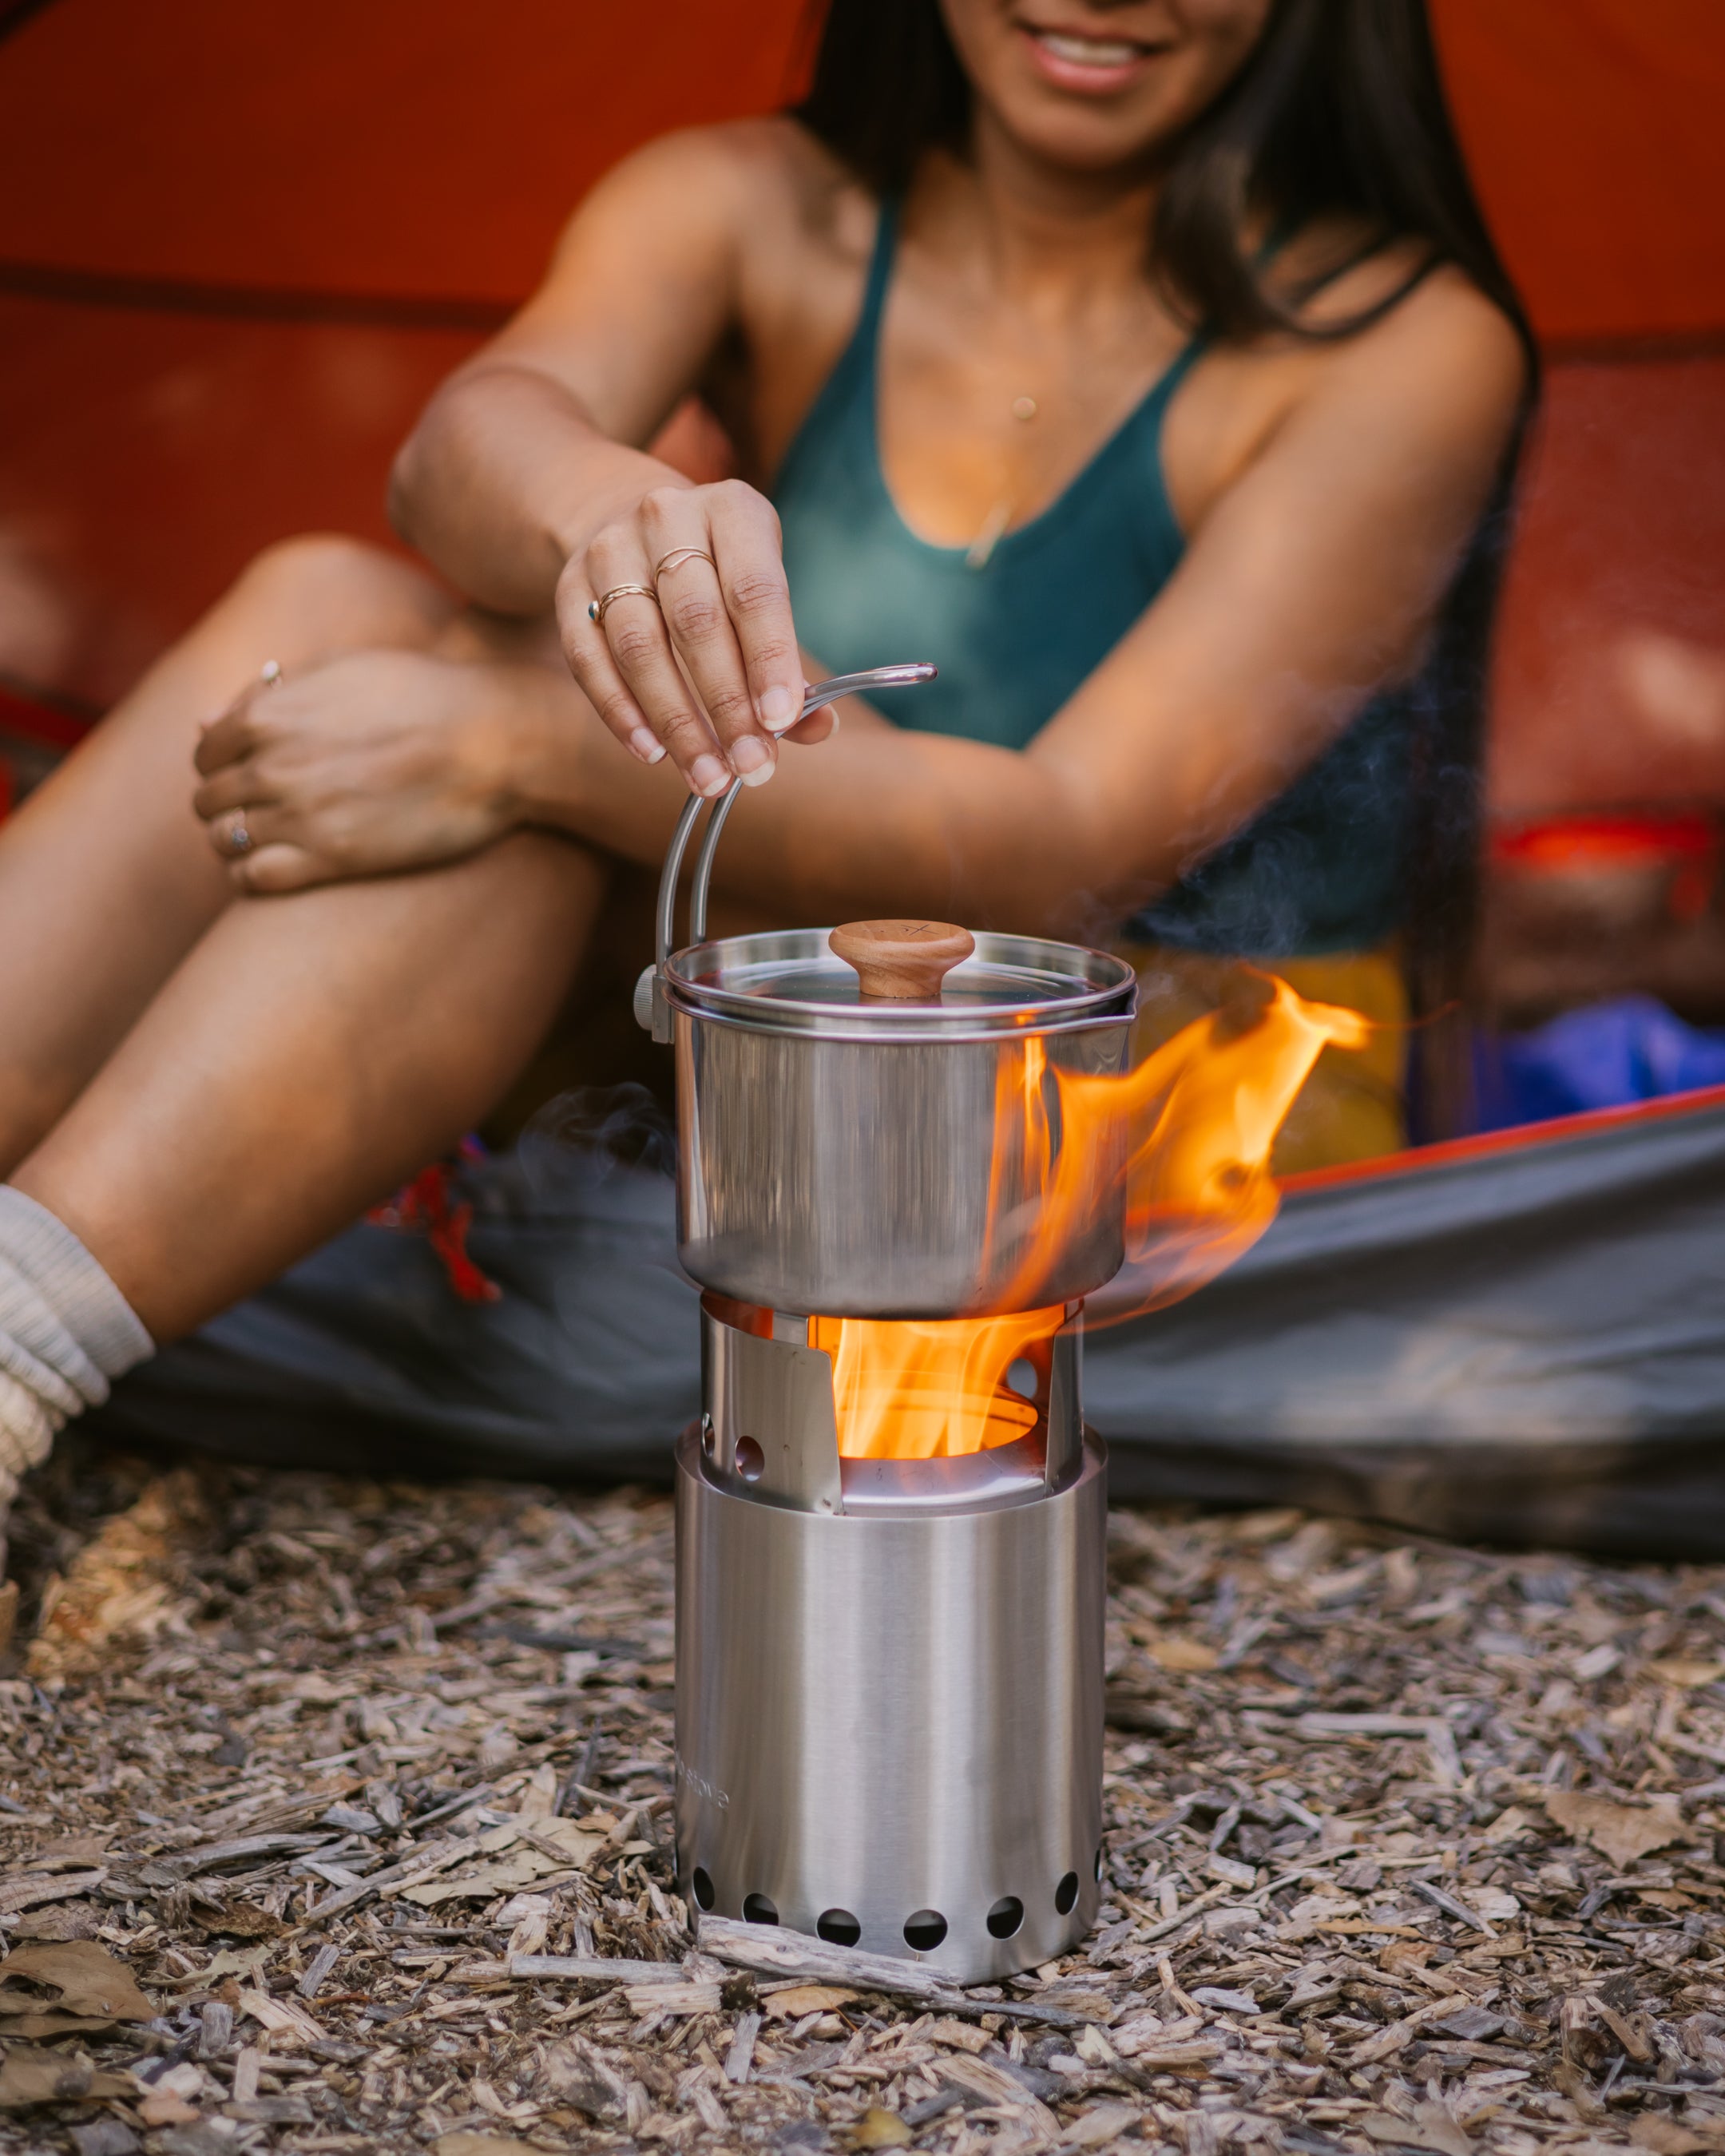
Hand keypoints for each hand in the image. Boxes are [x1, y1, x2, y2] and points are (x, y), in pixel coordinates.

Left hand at [192, 651, 520, 892]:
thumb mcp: (337, 673)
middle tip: (266, 811)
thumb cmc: (422, 696)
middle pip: (208, 800)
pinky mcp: (331, 859)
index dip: (222, 765)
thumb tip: (204, 721)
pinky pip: (254, 878)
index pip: (205, 753)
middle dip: (228, 805)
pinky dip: (250, 877)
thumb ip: (266, 696)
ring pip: (224, 841)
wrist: (490, 741)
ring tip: (274, 841)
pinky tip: (276, 869)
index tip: (251, 774)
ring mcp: (298, 816)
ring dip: (238, 843)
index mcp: (266, 716)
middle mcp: (271, 766)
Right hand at [558, 477, 833, 796]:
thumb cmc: (716, 571)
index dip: (769, 658)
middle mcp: (666, 518)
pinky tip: (653, 753)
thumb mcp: (761, 589)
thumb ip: (787, 661)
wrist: (626, 519)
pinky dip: (621, 713)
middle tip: (751, 766)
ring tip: (708, 775)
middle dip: (726, 705)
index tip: (780, 721)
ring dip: (677, 721)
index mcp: (732, 510)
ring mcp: (609, 551)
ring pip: (639, 646)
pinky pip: (589, 659)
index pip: (754, 589)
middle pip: (696, 622)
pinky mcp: (569, 589)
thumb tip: (819, 728)